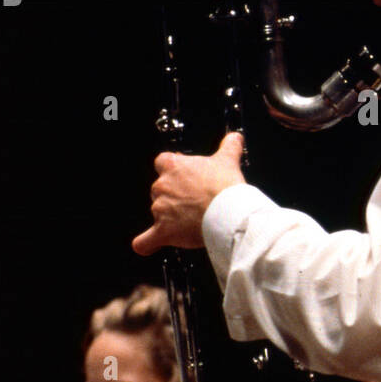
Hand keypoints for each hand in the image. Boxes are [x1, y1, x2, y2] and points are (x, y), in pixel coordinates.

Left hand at [132, 131, 245, 256]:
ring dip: (170, 218)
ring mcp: (160, 209)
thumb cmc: (225, 185)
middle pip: (159, 189)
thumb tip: (235, 137)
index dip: (173, 171)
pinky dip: (147, 243)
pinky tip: (150, 244)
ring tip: (192, 223)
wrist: (229, 211)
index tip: (186, 178)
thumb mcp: (228, 160)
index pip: (163, 162)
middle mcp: (162, 186)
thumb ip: (229, 146)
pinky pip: (146, 241)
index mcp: (173, 166)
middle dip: (174, 196)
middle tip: (195, 202)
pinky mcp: (163, 231)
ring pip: (158, 213)